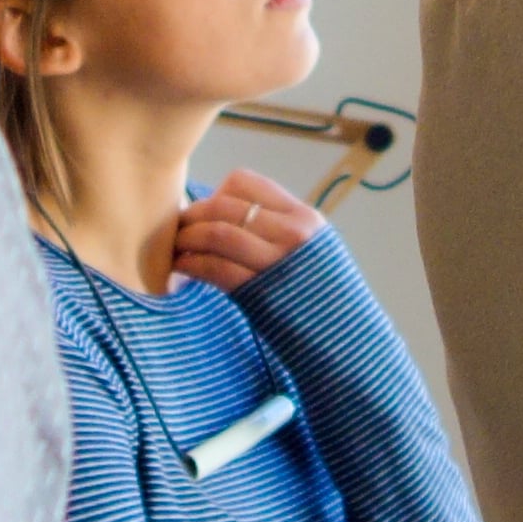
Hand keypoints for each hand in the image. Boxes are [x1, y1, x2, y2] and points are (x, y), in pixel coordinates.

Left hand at [170, 167, 329, 292]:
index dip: (216, 193)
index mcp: (302, 216)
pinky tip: (183, 268)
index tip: (206, 212)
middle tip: (177, 227)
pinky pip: (216, 269)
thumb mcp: (311, 248)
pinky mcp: (261, 292)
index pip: (243, 182)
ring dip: (187, 238)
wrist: (345, 340)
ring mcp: (277, 262)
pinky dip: (192, 265)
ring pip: (217, 233)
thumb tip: (224, 217)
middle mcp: (292, 232)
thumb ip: (277, 229)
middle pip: (224, 206)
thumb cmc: (320, 295)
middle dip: (192, 215)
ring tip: (177, 248)